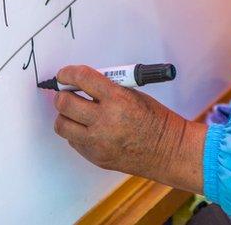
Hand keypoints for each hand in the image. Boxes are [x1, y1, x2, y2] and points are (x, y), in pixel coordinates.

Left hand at [51, 65, 205, 192]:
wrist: (168, 150)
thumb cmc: (155, 119)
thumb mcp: (133, 94)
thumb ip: (107, 88)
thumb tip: (82, 84)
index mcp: (117, 99)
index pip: (82, 79)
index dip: (68, 73)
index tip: (64, 74)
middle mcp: (105, 121)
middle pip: (65, 103)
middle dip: (62, 94)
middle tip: (66, 93)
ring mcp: (98, 142)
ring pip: (62, 125)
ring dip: (65, 115)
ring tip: (74, 112)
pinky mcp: (96, 157)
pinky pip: (73, 141)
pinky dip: (76, 132)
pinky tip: (88, 128)